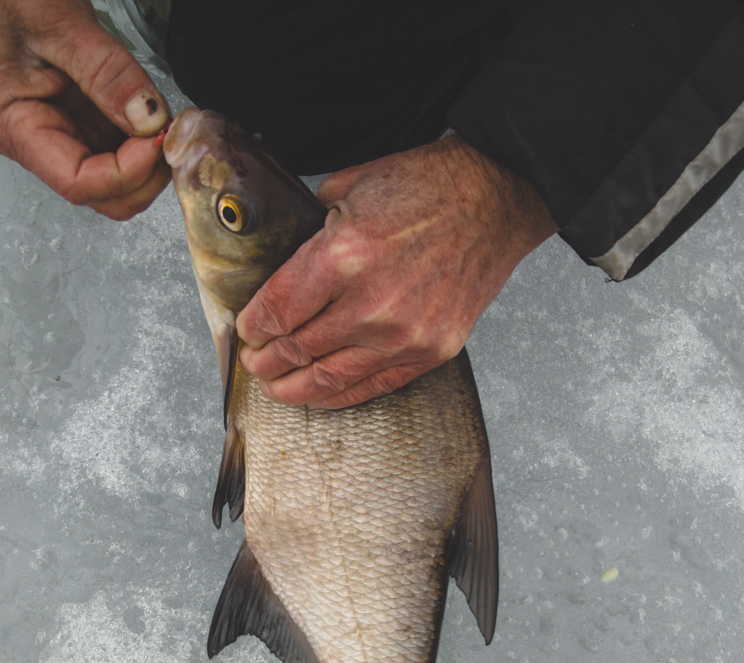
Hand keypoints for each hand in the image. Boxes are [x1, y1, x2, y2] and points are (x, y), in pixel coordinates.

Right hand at [0, 0, 170, 219]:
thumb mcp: (61, 24)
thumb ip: (108, 73)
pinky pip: (118, 148)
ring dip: (147, 157)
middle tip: (167, 133)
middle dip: (142, 173)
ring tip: (162, 118)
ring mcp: (57, 133)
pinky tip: (152, 113)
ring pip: (115, 178)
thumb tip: (148, 118)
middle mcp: (32, 140)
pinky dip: (143, 139)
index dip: (124, 173)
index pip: (77, 182)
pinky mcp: (78, 121)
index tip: (154, 140)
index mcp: (12, 126)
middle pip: (100, 194)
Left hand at [235, 135, 556, 407]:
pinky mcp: (431, 350)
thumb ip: (310, 231)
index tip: (247, 330)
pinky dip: (338, 395)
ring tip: (275, 386)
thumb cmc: (427, 186)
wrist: (496, 198)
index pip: (278, 311)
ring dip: (294, 386)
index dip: (253, 327)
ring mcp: (404, 334)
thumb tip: (280, 264)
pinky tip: (318, 394)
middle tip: (254, 361)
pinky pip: (372, 386)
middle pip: (298, 349)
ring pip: (330, 377)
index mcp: (344, 256)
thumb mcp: (350, 187)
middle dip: (266, 359)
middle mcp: (372, 304)